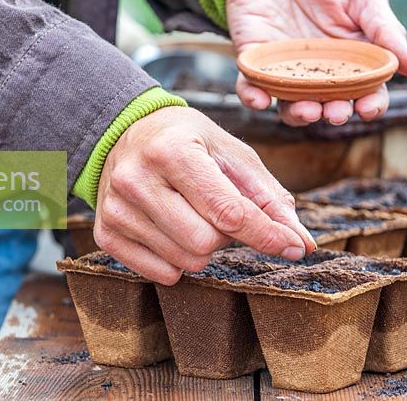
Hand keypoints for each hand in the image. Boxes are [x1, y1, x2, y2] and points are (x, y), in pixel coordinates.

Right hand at [94, 106, 316, 284]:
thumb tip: (301, 244)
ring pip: (185, 262)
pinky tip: (173, 230)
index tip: (292, 248)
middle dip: (226, 235)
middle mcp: (137, 178)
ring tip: (194, 216)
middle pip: (205, 243)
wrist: (128, 133)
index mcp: (173, 150)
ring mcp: (116, 208)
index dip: (266, 235)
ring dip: (204, 248)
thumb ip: (270, 199)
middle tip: (218, 210)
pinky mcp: (105, 232)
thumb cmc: (189, 141)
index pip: (228, 211)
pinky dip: (178, 261)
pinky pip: (160, 273)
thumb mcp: (233, 155)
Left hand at [227, 0, 406, 126]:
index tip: (369, 109)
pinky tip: (258, 98)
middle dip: (334, 113)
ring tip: (305, 110)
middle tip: (335, 112)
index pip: (367, 91)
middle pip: (330, 104)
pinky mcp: (254, 62)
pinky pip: (252, 88)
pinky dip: (253, 97)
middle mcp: (320, 72)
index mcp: (352, 59)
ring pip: (291, 105)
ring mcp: (286, 70)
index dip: (371, 104)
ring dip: (297, 114)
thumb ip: (385, 29)